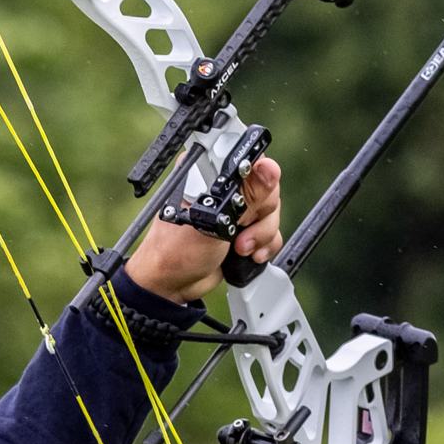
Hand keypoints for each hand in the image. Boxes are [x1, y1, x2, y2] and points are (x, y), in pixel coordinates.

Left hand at [126, 154, 283, 303]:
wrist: (171, 285)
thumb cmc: (174, 252)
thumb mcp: (212, 222)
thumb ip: (245, 196)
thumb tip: (268, 168)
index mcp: (207, 172)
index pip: (247, 158)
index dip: (258, 175)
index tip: (252, 199)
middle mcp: (224, 186)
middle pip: (267, 185)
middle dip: (259, 213)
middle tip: (240, 230)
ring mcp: (236, 208)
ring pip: (272, 210)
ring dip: (262, 233)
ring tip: (240, 248)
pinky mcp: (244, 228)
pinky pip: (272, 230)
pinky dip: (266, 244)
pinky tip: (249, 255)